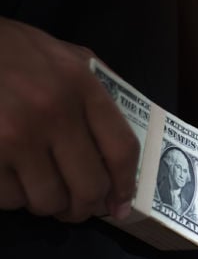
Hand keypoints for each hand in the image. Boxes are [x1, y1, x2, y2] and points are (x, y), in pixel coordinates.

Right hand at [0, 17, 138, 221]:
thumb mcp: (69, 57)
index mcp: (82, 86)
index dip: (125, 186)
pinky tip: (15, 180)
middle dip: (87, 207)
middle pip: (90, 186)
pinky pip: (10, 199)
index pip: (121, 148)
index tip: (121, 205)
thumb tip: (119, 145)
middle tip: (80, 207)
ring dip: (51, 204)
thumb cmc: (17, 52)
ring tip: (45, 190)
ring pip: (49, 200)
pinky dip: (16, 198)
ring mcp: (15, 134)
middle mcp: (53, 112)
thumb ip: (100, 91)